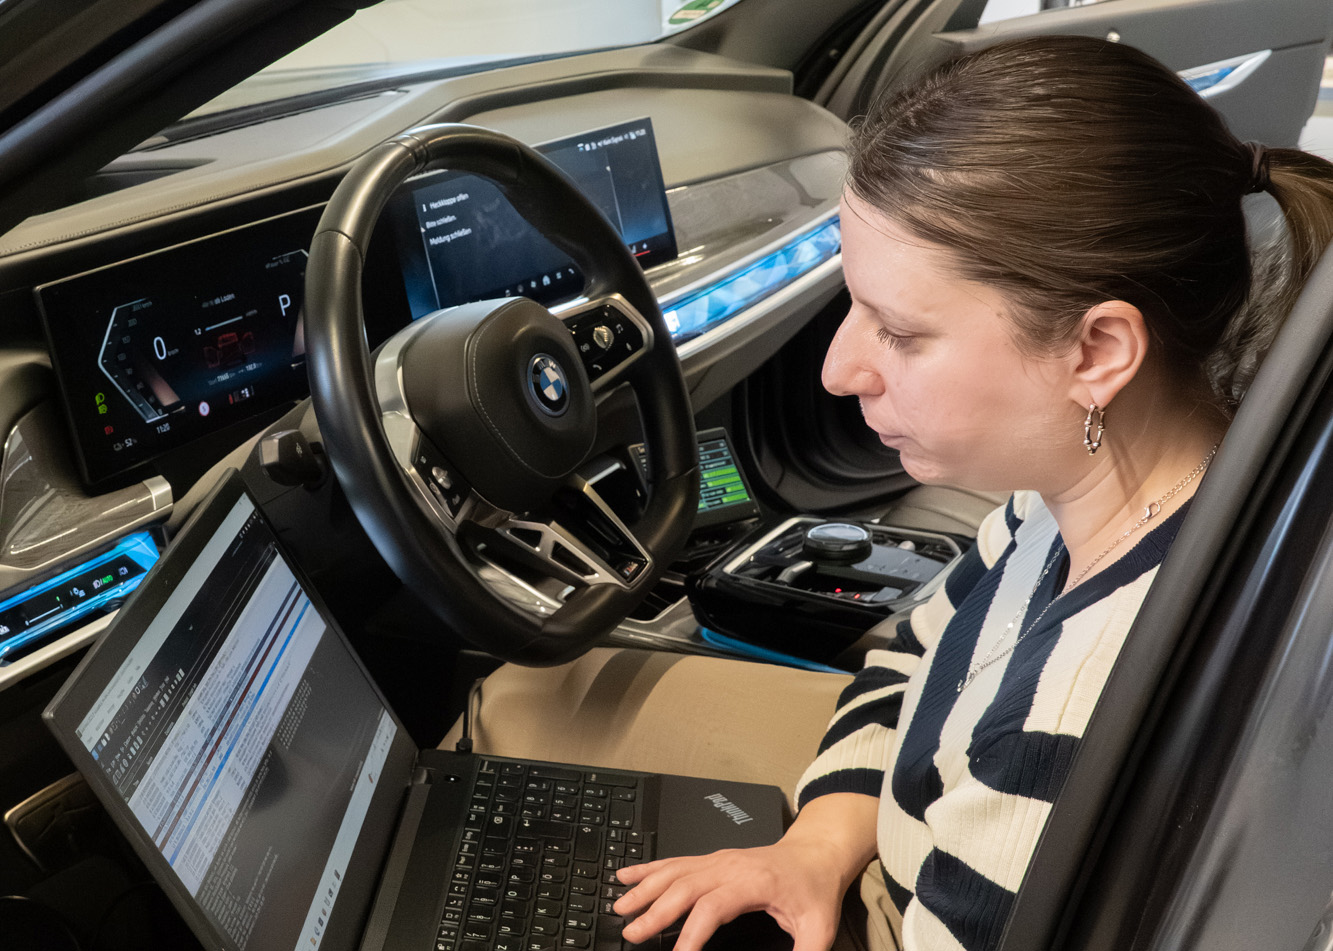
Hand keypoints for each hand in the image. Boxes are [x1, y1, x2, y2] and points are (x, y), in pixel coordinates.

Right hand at [613, 793, 878, 950]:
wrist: (817, 852)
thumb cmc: (815, 888)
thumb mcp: (818, 928)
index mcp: (752, 882)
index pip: (713, 907)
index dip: (692, 934)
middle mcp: (729, 866)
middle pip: (684, 887)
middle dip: (655, 911)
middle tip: (631, 933)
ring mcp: (718, 859)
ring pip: (674, 872)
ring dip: (645, 888)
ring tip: (621, 906)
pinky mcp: (713, 859)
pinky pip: (676, 861)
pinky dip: (650, 868)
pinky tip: (628, 873)